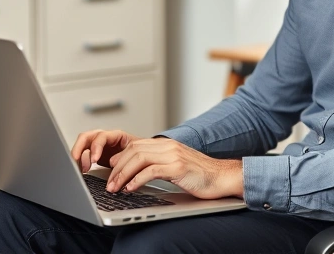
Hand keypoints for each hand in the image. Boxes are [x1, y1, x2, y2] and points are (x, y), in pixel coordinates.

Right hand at [70, 129, 142, 173]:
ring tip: (80, 169)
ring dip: (78, 157)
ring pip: (81, 146)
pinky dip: (78, 163)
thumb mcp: (135, 155)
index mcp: (115, 136)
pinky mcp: (93, 157)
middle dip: (79, 149)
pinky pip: (81, 156)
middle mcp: (104, 140)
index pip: (101, 136)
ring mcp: (97, 147)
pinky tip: (81, 171)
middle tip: (78, 162)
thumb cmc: (140, 156)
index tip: (94, 159)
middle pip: (85, 137)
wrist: (142, 160)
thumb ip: (125, 158)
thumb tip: (114, 164)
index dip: (96, 147)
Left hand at [106, 137, 243, 199]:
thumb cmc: (201, 175)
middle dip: (117, 168)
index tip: (111, 172)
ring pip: (139, 159)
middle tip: (109, 183)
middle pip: (134, 151)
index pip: (135, 146)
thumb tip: (137, 173)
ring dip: (123, 174)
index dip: (120, 159)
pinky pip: (151, 171)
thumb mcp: (176, 166)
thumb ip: (159, 165)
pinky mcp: (178, 167)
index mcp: (167, 145)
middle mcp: (168, 146)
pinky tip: (131, 188)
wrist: (224, 177)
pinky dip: (137, 180)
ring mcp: (174, 155)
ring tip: (115, 187)